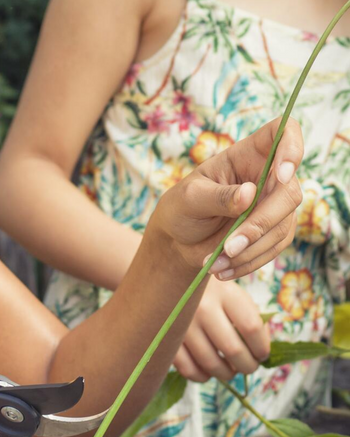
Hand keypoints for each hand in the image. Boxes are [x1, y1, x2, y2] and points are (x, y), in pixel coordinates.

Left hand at [150, 117, 303, 279]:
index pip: (284, 132)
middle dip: (260, 224)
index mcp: (248, 154)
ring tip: (215, 263)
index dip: (292, 146)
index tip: (282, 173)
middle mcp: (268, 176)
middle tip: (228, 246)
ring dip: (249, 250)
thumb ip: (217, 196)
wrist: (179, 241)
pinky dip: (249, 263)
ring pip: (282, 226)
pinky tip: (222, 270)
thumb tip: (249, 194)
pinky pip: (274, 248)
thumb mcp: (189, 199)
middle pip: (289, 192)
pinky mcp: (273, 231)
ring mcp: (274, 204)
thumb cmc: (181, 209)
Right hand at [173, 279, 269, 382]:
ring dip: (226, 374)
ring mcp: (182, 324)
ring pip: (210, 363)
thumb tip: (259, 352)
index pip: (251, 327)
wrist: (169, 282)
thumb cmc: (209, 291)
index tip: (262, 355)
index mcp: (224, 292)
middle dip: (247, 366)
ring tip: (230, 371)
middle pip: (233, 349)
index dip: (262, 348)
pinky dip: (201, 377)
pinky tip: (208, 373)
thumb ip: (250, 317)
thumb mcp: (233, 293)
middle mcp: (202, 307)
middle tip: (249, 367)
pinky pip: (187, 368)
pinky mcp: (166, 338)